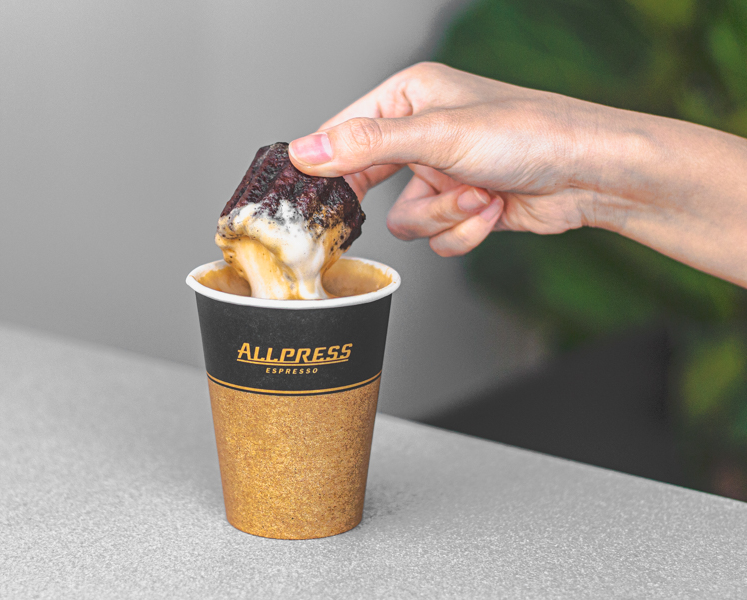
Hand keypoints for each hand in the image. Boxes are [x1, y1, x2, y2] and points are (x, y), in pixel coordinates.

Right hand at [288, 62, 602, 256]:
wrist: (590, 175)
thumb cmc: (529, 134)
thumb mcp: (438, 135)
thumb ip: (367, 145)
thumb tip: (304, 152)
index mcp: (408, 97)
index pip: (342, 132)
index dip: (326, 167)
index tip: (311, 196)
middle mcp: (420, 134)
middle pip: (368, 182)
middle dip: (407, 195)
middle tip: (408, 201)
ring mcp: (439, 174)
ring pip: (404, 220)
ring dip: (444, 215)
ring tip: (480, 194)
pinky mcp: (459, 208)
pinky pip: (434, 237)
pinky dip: (462, 231)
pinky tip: (492, 209)